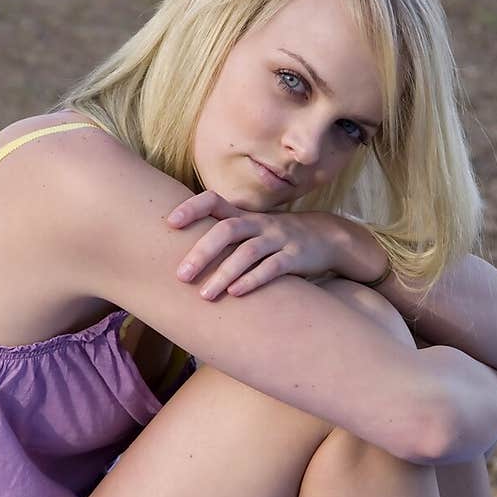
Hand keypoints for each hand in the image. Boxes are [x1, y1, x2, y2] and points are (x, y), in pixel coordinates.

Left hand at [166, 192, 336, 299]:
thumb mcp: (251, 229)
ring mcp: (278, 239)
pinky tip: (236, 294)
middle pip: (227, 230)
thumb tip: (179, 246)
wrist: (327, 237)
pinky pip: (273, 267)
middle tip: (181, 276)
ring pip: (248, 253)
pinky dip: (253, 280)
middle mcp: (259, 224)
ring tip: (205, 295)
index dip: (192, 208)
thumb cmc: (276, 237)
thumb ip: (222, 234)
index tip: (170, 223)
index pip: (214, 201)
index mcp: (244, 215)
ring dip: (224, 274)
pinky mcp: (296, 257)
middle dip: (202, 253)